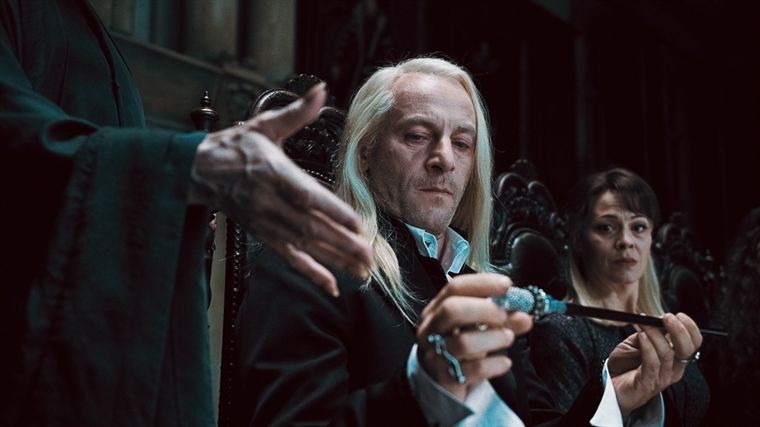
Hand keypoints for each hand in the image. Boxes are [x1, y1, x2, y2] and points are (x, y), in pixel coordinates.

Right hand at [189, 83, 371, 296]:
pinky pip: (289, 258)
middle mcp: (272, 203)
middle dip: (342, 243)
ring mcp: (267, 223)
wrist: (200, 172)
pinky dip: (311, 272)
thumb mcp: (266, 125)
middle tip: (370, 255)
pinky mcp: (264, 235)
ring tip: (361, 270)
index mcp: (275, 174)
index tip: (357, 224)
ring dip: (334, 259)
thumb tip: (320, 90)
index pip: (307, 196)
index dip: (332, 212)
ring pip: (305, 246)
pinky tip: (332, 285)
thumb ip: (297, 112)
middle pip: (311, 227)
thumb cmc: (236, 147)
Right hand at [415, 273, 532, 400]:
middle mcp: (431, 330)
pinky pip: (475, 368)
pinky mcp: (446, 379)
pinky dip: (495, 364)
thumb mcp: (477, 331)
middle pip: (452, 310)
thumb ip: (501, 321)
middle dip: (485, 309)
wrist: (440, 388)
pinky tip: (505, 362)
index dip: (482, 284)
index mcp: (436, 311)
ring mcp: (435, 355)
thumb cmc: (460, 352)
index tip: (507, 285)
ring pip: (465, 342)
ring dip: (494, 337)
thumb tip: (524, 315)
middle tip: (505, 315)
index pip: (455, 288)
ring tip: (508, 338)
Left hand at [608, 313, 701, 415]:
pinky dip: (647, 347)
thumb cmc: (625, 365)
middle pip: (686, 349)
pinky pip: (652, 364)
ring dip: (655, 334)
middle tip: (667, 317)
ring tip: (643, 325)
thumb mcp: (637, 343)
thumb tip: (657, 318)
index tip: (679, 315)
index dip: (690, 328)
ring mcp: (661, 378)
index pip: (693, 343)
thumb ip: (649, 332)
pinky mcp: (647, 384)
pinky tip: (641, 336)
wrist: (611, 386)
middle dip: (678, 330)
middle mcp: (672, 369)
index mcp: (675, 359)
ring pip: (667, 353)